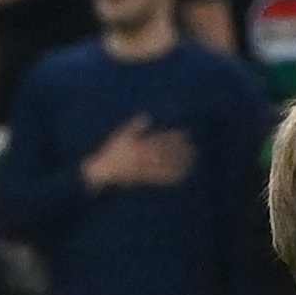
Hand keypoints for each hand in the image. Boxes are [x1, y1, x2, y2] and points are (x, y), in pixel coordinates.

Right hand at [79, 118, 197, 190]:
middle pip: (165, 153)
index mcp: (138, 145)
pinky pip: (159, 178)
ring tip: (191, 159)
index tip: (184, 134)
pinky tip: (182, 174)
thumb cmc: (111, 152)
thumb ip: (135, 126)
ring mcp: (143, 169)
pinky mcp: (143, 178)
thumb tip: (147, 116)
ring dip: (178, 162)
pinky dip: (171, 176)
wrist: (102, 170)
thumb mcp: (121, 135)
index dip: (172, 137)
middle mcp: (142, 157)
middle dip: (179, 150)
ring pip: (164, 165)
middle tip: (193, 147)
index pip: (159, 140)